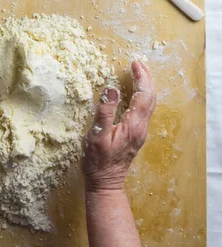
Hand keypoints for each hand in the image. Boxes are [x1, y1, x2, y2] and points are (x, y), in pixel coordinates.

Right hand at [82, 60, 155, 192]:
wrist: (105, 184)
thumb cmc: (98, 161)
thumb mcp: (96, 136)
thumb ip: (104, 112)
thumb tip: (112, 89)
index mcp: (134, 125)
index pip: (143, 94)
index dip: (141, 77)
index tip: (134, 62)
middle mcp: (141, 127)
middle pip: (151, 97)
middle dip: (146, 78)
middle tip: (138, 63)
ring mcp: (140, 132)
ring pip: (150, 103)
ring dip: (146, 86)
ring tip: (138, 73)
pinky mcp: (136, 135)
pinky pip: (144, 109)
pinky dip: (142, 95)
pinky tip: (135, 93)